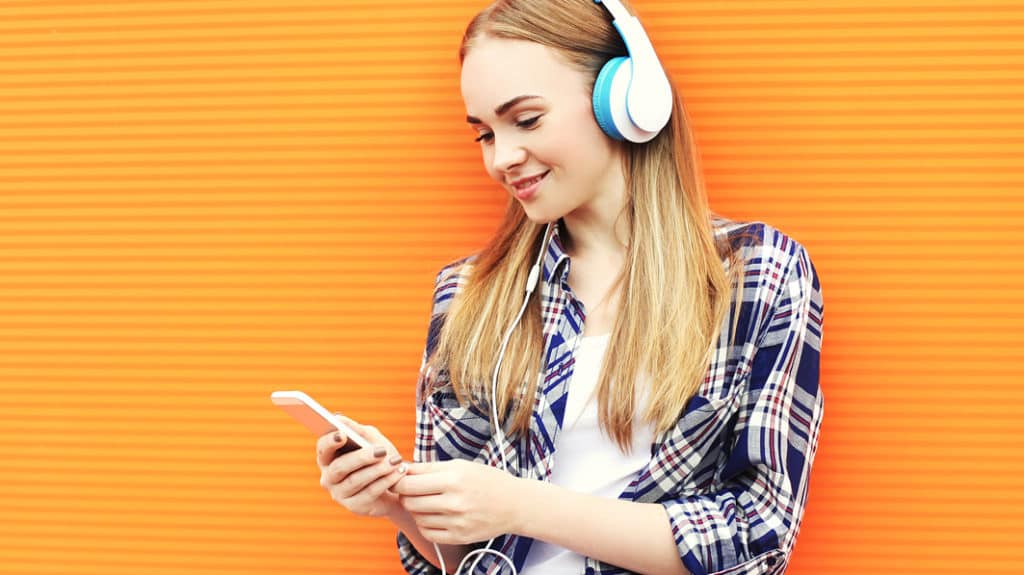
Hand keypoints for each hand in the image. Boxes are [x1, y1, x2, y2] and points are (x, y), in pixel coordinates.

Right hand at [316, 415, 406, 517]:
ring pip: (355, 481)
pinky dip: (386, 481)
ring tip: (395, 461)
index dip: (330, 441)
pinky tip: (398, 472)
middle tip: (381, 451)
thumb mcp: (371, 439)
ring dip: (378, 470)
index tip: (342, 434)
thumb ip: (356, 429)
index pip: (322, 448)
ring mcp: (340, 494)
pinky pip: (370, 493)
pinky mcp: (355, 506)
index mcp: (328, 457)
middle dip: (361, 458)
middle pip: (340, 467)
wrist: (395, 484)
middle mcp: (329, 477)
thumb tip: (338, 418)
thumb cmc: (378, 457)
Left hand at [392, 459, 520, 545]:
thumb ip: (429, 468)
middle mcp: (455, 501)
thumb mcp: (460, 466)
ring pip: (417, 517)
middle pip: (409, 501)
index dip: (399, 481)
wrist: (515, 504)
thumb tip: (401, 469)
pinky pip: (428, 533)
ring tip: (428, 502)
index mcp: (454, 478)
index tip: (399, 479)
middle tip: (413, 490)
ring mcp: (457, 522)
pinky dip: (425, 524)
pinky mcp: (459, 537)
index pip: (409, 483)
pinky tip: (433, 516)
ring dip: (417, 510)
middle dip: (406, 495)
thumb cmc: (487, 480)